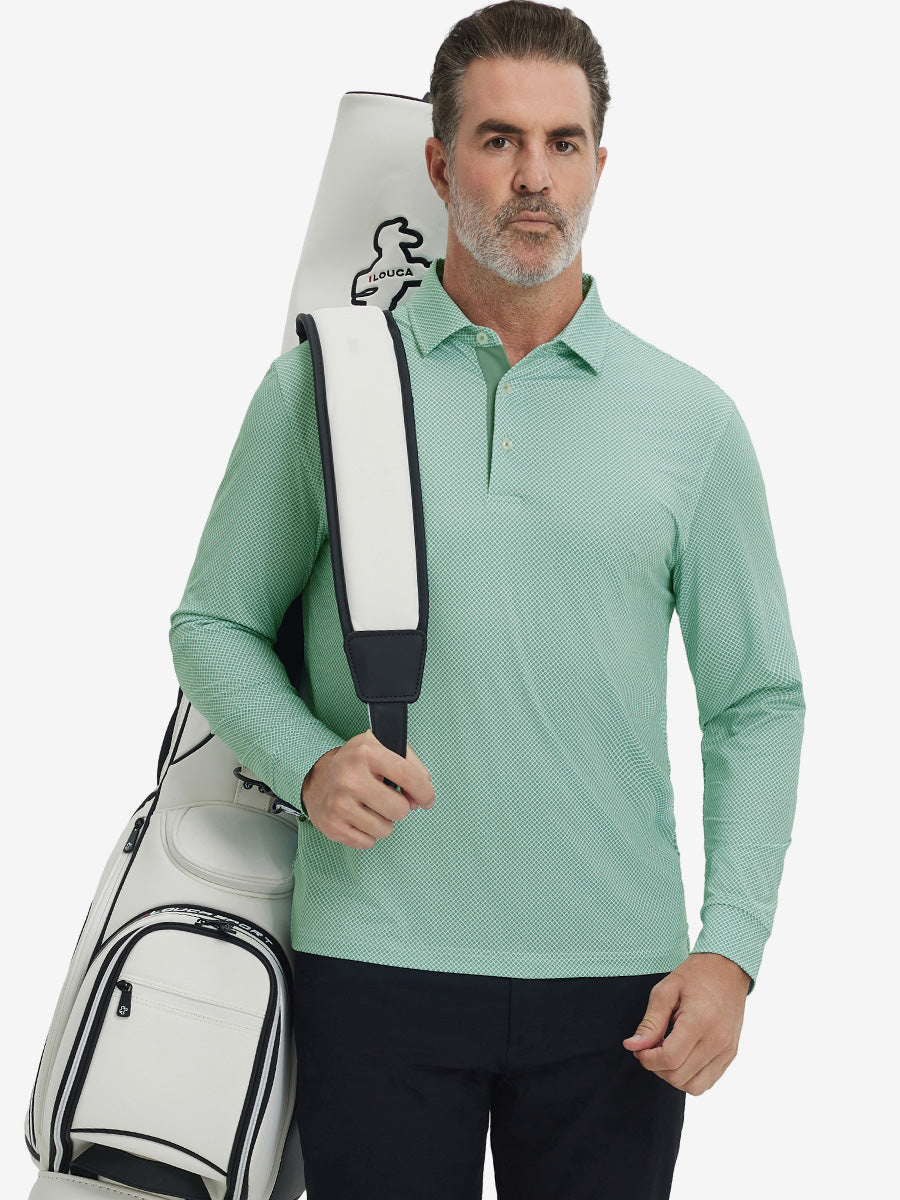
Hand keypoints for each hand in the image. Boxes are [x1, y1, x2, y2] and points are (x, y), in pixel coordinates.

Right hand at [302, 729, 435, 848]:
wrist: (318, 779)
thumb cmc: (359, 765)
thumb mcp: (384, 749)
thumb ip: (412, 767)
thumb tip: (419, 799)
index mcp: (366, 753)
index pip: (409, 776)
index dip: (425, 792)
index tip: (427, 799)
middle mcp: (350, 778)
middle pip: (399, 810)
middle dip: (399, 807)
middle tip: (387, 799)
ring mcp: (339, 803)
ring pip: (385, 829)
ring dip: (383, 822)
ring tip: (370, 807)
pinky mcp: (331, 825)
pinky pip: (368, 842)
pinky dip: (367, 834)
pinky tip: (358, 818)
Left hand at [621, 952, 751, 1094]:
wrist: (727, 969)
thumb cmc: (694, 976)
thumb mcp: (665, 991)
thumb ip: (650, 1023)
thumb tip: (632, 1046)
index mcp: (700, 1022)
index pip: (669, 1059)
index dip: (647, 1059)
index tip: (639, 1047)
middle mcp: (718, 1041)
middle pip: (679, 1077)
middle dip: (656, 1067)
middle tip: (650, 1047)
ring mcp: (727, 1051)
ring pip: (694, 1087)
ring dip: (673, 1076)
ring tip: (666, 1052)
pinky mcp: (731, 1055)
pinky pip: (707, 1082)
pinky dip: (689, 1076)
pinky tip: (682, 1055)